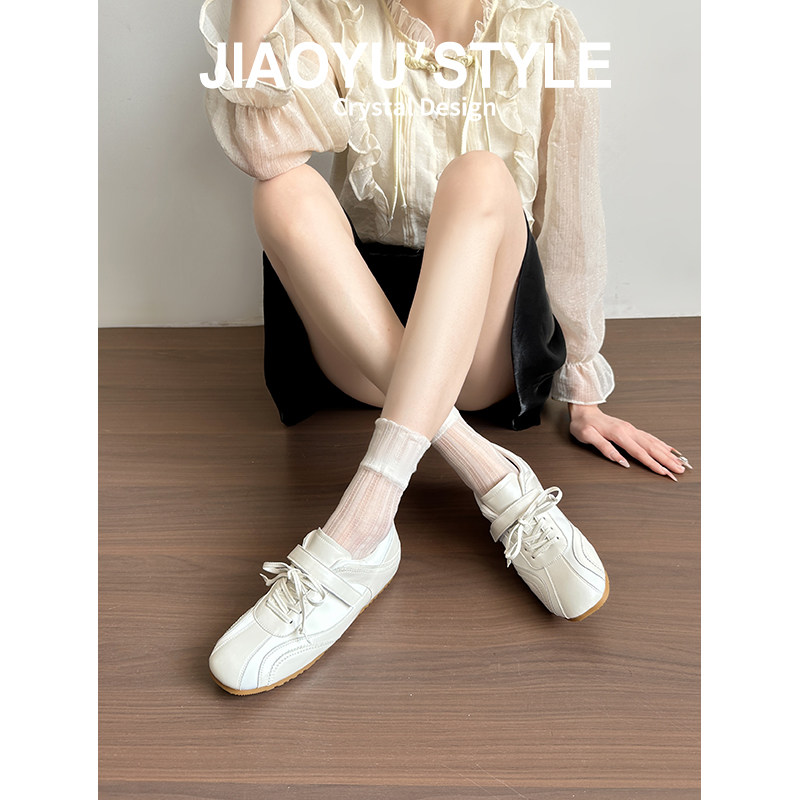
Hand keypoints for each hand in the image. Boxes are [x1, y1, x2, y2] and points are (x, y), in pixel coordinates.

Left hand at [568, 404, 690, 479]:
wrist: (584, 411)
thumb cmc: (583, 424)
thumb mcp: (587, 437)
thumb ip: (604, 448)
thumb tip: (621, 461)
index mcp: (619, 434)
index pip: (639, 452)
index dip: (653, 463)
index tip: (664, 472)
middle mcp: (629, 431)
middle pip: (652, 448)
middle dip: (667, 460)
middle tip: (680, 470)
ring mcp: (632, 429)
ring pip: (654, 443)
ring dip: (668, 454)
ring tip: (680, 462)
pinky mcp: (631, 430)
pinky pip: (650, 437)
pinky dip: (662, 444)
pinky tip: (670, 449)